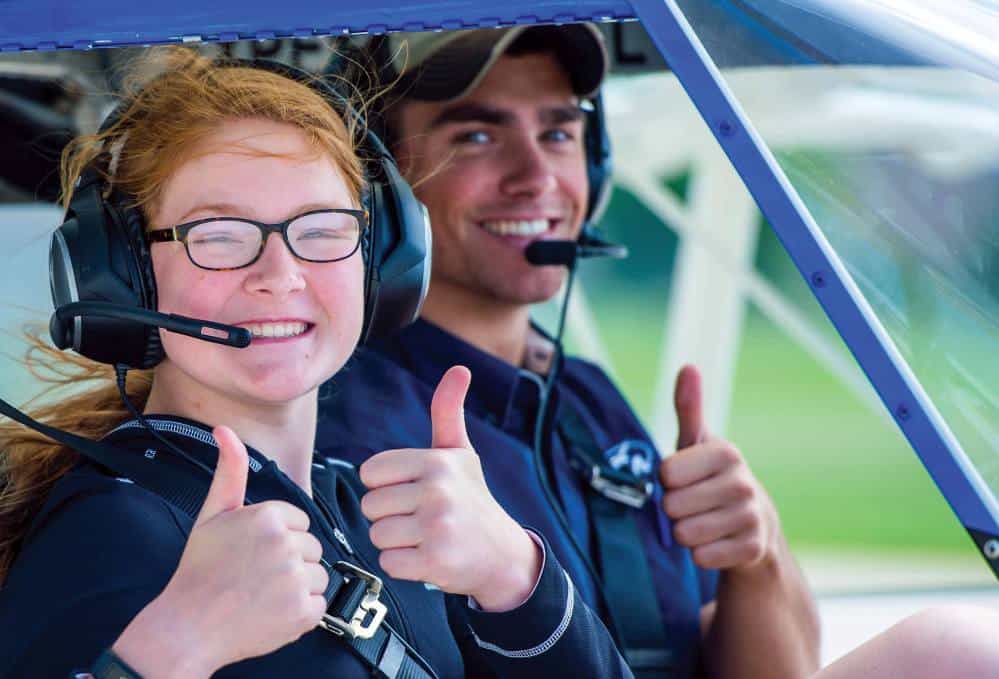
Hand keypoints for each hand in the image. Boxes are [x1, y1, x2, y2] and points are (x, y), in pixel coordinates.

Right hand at [113, 426, 328, 676]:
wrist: (187, 627)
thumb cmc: (200, 570)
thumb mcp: (213, 514)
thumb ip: (230, 470)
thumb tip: (225, 429)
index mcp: (269, 516)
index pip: (299, 522)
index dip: (277, 539)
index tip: (251, 553)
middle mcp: (286, 544)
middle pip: (311, 548)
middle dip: (289, 562)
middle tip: (254, 576)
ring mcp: (295, 579)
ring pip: (318, 575)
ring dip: (296, 587)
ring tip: (261, 594)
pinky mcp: (303, 612)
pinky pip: (319, 605)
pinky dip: (300, 613)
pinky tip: (271, 612)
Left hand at [359, 366, 540, 611]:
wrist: (503, 554)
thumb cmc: (472, 499)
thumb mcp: (460, 453)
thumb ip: (448, 411)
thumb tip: (460, 369)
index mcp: (436, 462)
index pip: (371, 472)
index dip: (386, 485)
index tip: (413, 491)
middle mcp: (437, 491)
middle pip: (370, 505)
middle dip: (389, 515)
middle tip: (421, 518)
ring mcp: (436, 527)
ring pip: (377, 534)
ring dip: (395, 542)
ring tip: (424, 537)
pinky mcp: (435, 561)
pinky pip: (388, 563)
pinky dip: (402, 566)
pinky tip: (426, 557)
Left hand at [660, 365, 778, 572]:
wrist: (754, 524)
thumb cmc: (711, 478)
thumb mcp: (697, 444)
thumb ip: (689, 408)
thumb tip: (688, 367)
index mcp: (726, 453)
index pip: (666, 474)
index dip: (667, 481)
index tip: (684, 479)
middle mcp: (743, 483)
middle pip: (672, 506)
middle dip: (674, 510)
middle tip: (694, 504)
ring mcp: (751, 517)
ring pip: (684, 534)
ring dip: (685, 533)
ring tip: (703, 522)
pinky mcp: (753, 550)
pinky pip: (702, 557)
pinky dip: (701, 555)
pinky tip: (716, 542)